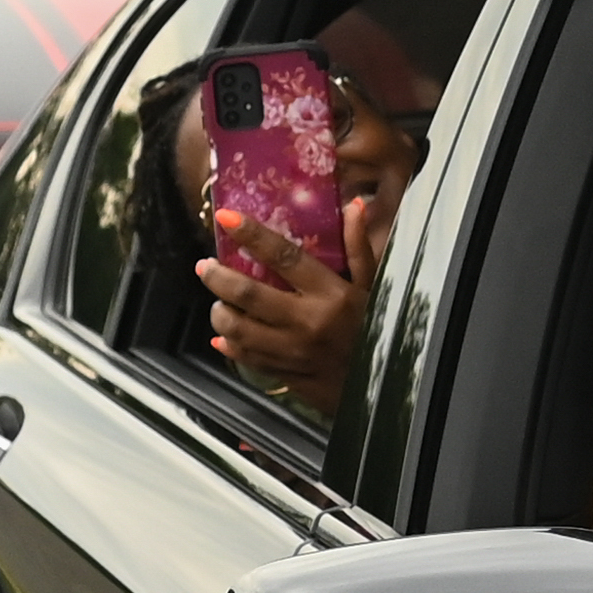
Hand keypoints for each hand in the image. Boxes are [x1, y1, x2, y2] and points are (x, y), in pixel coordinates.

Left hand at [198, 194, 387, 403]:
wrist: (388, 387)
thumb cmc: (380, 330)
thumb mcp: (374, 287)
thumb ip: (358, 247)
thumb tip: (356, 205)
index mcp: (331, 294)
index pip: (284, 256)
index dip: (252, 235)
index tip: (227, 218)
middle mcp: (308, 322)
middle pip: (248, 294)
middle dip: (218, 277)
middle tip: (205, 266)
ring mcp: (294, 352)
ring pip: (240, 330)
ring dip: (220, 313)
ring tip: (217, 301)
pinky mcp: (288, 375)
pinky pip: (249, 359)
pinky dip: (230, 346)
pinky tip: (224, 335)